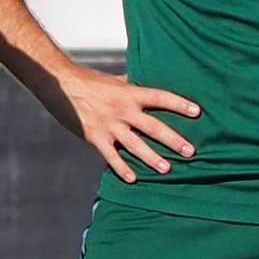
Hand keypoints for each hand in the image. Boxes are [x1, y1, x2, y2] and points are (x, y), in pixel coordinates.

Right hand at [60, 65, 199, 178]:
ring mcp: (109, 124)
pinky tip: (133, 178)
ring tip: (167, 169)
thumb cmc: (89, 80)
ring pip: (135, 144)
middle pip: (153, 126)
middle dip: (173, 139)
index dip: (179, 104)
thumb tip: (147, 81)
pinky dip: (122, 168)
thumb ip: (132, 85)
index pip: (160, 97)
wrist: (60, 85)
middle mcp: (123, 109)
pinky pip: (111, 155)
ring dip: (152, 157)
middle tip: (190, 151)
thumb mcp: (115, 80)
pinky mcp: (95, 136)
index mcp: (130, 93)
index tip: (197, 112)